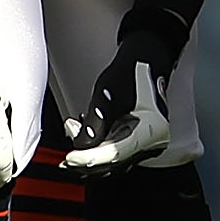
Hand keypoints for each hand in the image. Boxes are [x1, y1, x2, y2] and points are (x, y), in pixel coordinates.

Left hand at [63, 13, 187, 170]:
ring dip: (91, 157)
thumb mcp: (108, 95)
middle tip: (66, 159)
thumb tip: (80, 146)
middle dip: (87, 161)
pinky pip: (116, 153)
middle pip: (115, 162)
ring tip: (73, 146)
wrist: (145, 58)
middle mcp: (153, 140)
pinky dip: (98, 150)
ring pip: (114, 161)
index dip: (90, 158)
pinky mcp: (137, 141)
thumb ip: (95, 124)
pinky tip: (84, 141)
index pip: (116, 153)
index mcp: (152, 129)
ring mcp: (146, 142)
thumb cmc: (131, 71)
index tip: (71, 158)